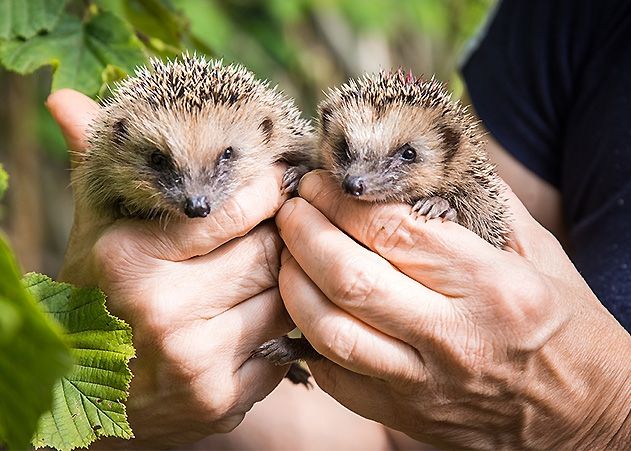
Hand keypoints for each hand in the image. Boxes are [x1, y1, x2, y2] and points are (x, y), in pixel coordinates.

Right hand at [47, 90, 293, 446]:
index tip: (276, 185)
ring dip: (287, 283)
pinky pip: (283, 347)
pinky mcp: (222, 399)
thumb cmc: (103, 296)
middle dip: (283, 239)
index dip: (265, 194)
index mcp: (129, 258)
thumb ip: (99, 168)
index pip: (231, 211)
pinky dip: (280, 330)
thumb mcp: (98, 230)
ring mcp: (195, 360)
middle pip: (267, 256)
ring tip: (270, 272)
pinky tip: (257, 320)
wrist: (91, 391)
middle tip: (286, 226)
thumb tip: (66, 100)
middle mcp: (162, 310)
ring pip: (284, 300)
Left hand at [276, 170, 630, 448]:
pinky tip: (306, 307)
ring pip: (330, 332)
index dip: (342, 202)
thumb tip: (420, 162)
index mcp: (492, 286)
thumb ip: (480, 202)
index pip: (394, 233)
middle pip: (350, 279)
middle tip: (290, 210)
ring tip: (285, 254)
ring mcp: (425, 384)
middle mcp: (454, 338)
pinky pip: (335, 375)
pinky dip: (308, 336)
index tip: (320, 184)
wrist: (583, 413)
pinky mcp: (405, 415)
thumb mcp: (540, 251)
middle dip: (303, 235)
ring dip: (292, 285)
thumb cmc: (563, 323)